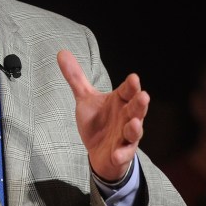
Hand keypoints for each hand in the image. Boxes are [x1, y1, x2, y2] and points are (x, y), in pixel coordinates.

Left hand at [57, 49, 148, 181]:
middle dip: (140, 104)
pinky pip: (123, 154)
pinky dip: (121, 154)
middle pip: (136, 109)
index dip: (131, 85)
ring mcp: (125, 136)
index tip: (133, 78)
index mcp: (120, 101)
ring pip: (133, 131)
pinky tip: (116, 153)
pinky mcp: (121, 153)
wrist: (99, 152)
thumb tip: (62, 52)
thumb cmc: (98, 122)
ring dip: (134, 128)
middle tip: (144, 96)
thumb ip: (76, 78)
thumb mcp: (85, 99)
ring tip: (133, 123)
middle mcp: (126, 117)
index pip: (128, 91)